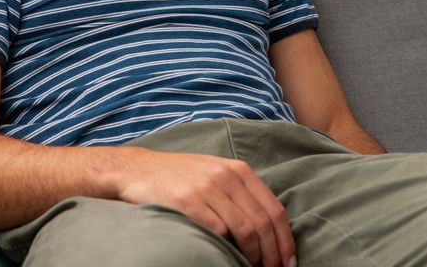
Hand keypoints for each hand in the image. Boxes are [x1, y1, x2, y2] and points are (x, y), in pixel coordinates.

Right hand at [113, 147, 295, 266]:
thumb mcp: (215, 173)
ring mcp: (207, 187)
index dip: (285, 240)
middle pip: (262, 223)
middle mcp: (226, 176)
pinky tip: (227, 258)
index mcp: (238, 170)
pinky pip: (218, 231)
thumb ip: (240, 192)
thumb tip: (268, 227)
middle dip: (273, 254)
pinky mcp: (188, 201)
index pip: (274, 209)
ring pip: (244, 229)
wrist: (137, 169)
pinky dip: (227, 248)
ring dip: (253, 256)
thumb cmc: (178, 177)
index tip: (288, 261)